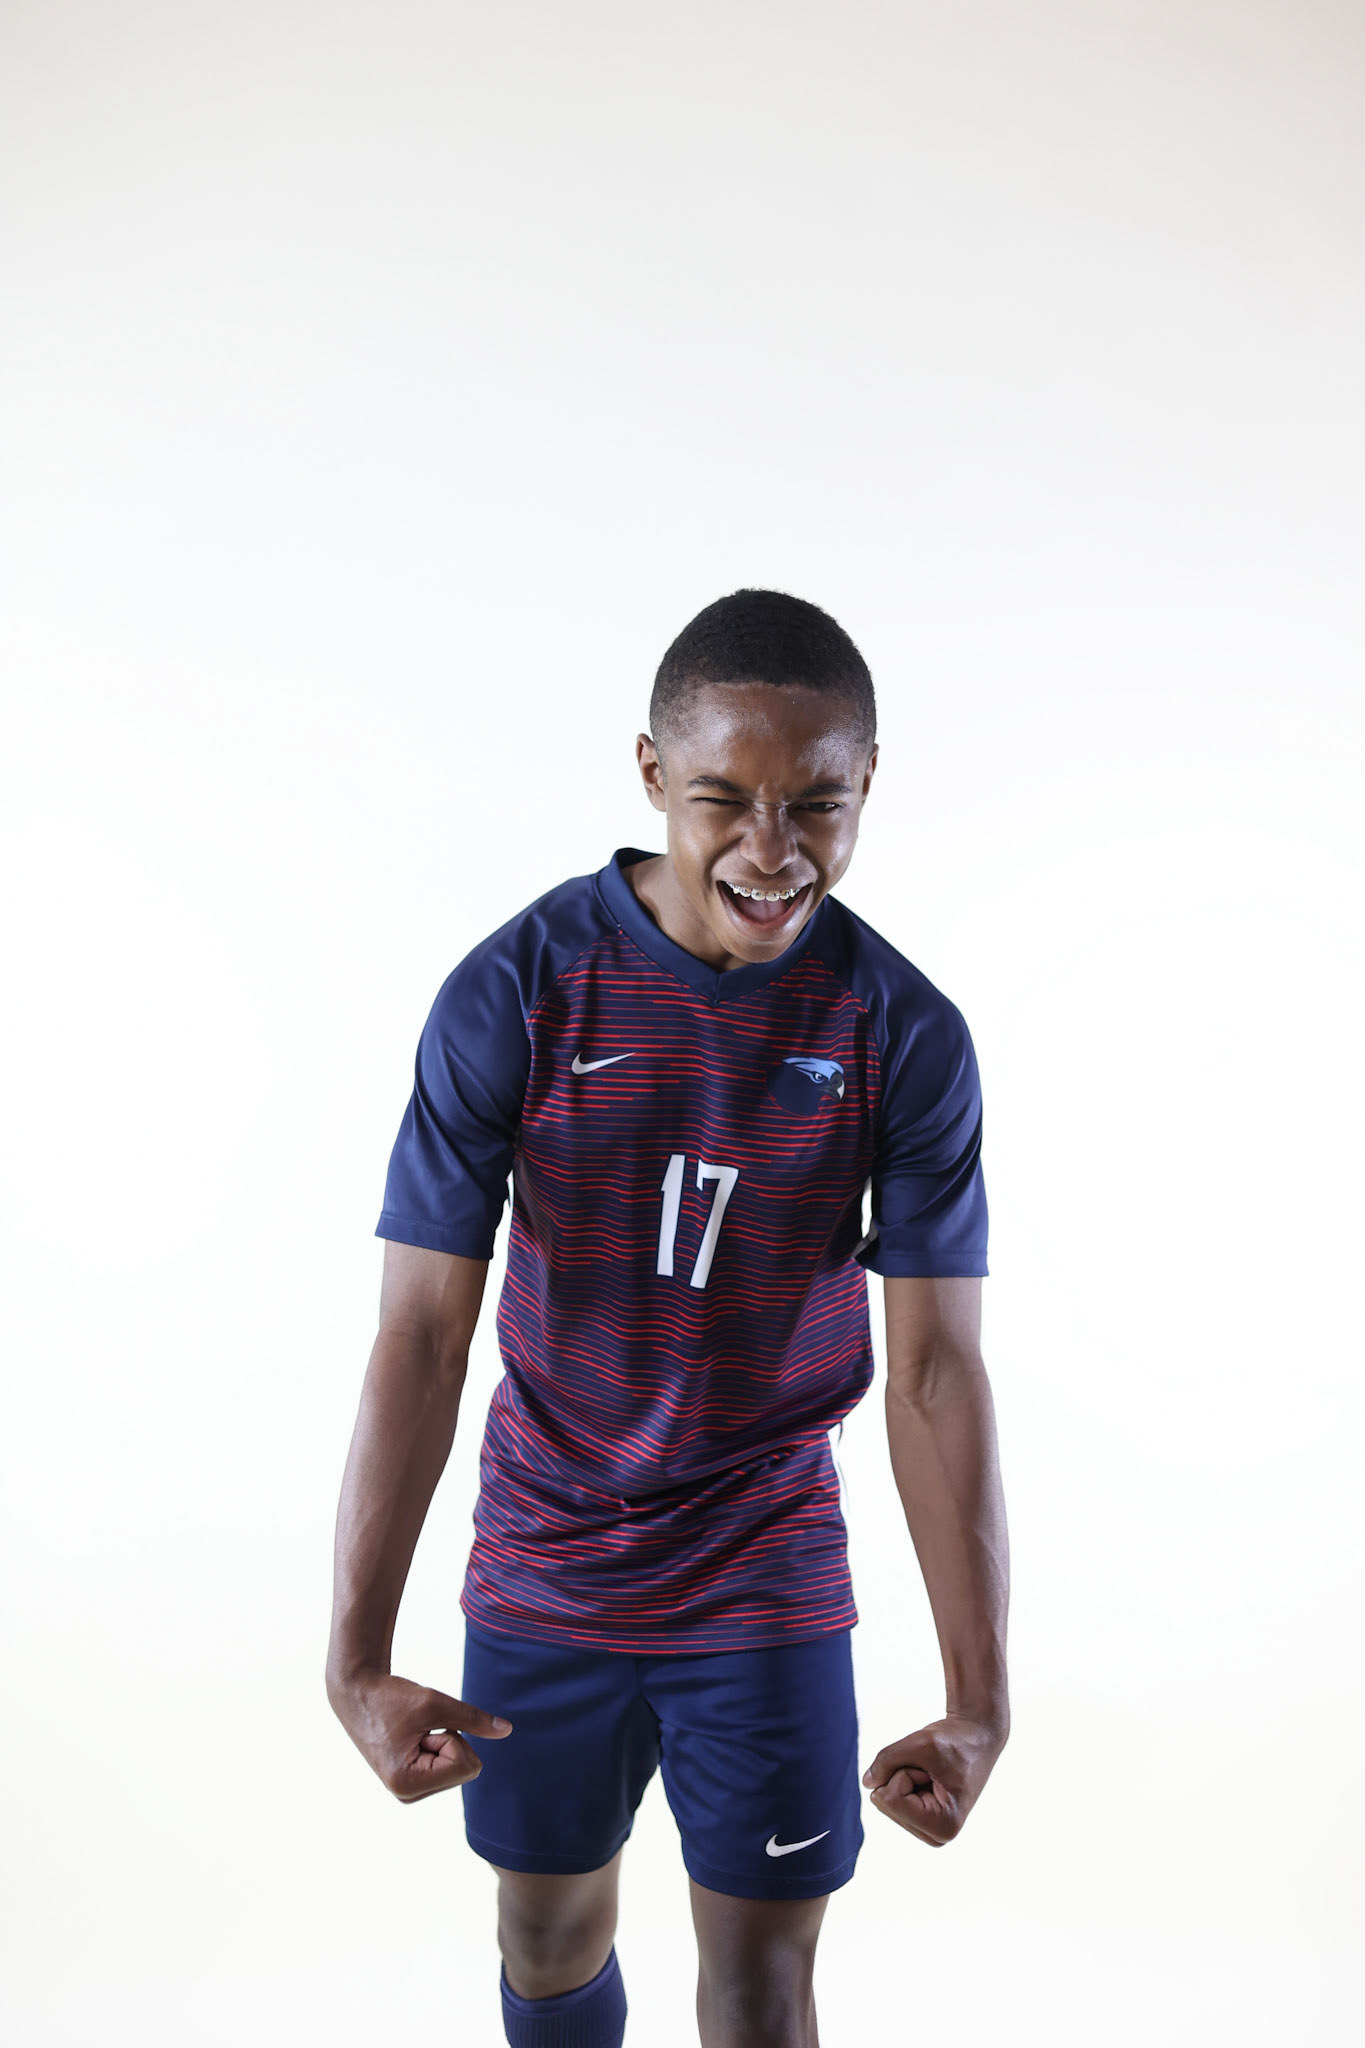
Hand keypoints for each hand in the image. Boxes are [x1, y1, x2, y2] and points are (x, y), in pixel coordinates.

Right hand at [328, 1669, 511, 1802]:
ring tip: (412, 1733)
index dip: (452, 1737)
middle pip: (465, 1770)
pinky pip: (447, 1767)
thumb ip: (472, 1719)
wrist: (357, 1694)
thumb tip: (506, 1730)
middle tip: (417, 1729)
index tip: (423, 1727)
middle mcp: (407, 1795)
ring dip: (442, 1743)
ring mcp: (408, 1792)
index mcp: (408, 1784)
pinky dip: (437, 1747)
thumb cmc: (391, 1697)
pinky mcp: (410, 1784)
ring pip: (458, 1769)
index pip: (466, 1765)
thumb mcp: (434, 1703)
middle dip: (449, 1741)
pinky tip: (411, 1740)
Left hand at [862, 1712, 1006, 1845]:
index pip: (890, 1800)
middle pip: (885, 1803)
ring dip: (903, 1776)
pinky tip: (927, 1778)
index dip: (904, 1772)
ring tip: (931, 1772)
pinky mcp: (920, 1822)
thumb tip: (867, 1783)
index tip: (931, 1768)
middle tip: (931, 1769)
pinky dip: (902, 1779)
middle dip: (902, 1775)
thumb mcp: (920, 1743)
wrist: (976, 1737)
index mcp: (943, 1826)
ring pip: (885, 1801)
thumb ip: (886, 1760)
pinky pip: (888, 1798)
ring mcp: (927, 1831)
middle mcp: (936, 1836)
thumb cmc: (955, 1741)